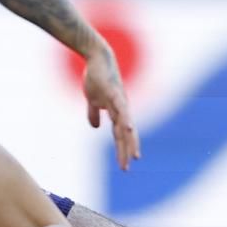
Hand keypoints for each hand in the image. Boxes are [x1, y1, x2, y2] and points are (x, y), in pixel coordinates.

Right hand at [83, 50, 139, 170]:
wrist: (97, 58)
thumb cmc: (97, 78)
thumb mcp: (92, 99)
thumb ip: (94, 113)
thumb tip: (96, 127)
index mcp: (117, 112)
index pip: (120, 135)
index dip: (123, 149)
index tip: (124, 165)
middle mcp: (122, 109)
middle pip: (125, 134)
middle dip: (126, 151)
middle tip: (126, 168)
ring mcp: (119, 100)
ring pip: (125, 124)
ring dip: (129, 140)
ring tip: (133, 155)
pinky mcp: (113, 92)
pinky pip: (120, 108)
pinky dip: (125, 119)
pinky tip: (128, 128)